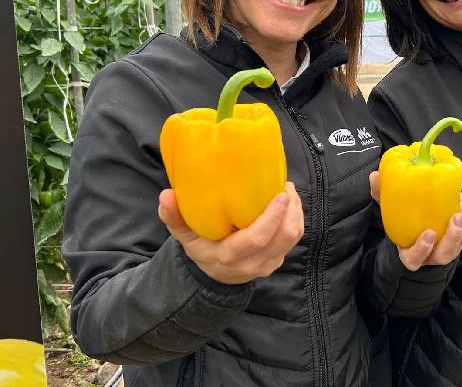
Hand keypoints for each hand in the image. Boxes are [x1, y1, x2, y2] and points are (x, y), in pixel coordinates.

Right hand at [158, 182, 303, 283]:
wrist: (215, 276)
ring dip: (296, 211)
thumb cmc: (201, 248)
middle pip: (283, 238)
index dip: (272, 217)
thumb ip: (174, 217)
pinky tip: (289, 202)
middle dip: (290, 209)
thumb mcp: (185, 236)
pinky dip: (296, 218)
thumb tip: (166, 195)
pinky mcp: (278, 259)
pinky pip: (294, 238)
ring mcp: (268, 264)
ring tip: (288, 190)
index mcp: (229, 256)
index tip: (280, 194)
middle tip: (284, 186)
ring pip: (293, 237)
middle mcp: (252, 263)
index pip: (257, 240)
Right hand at [369, 170, 461, 271]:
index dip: (422, 250)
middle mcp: (429, 256)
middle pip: (443, 256)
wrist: (414, 230)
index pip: (414, 260)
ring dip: (460, 228)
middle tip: (454, 218)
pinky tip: (460, 200)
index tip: (429, 234)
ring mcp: (444, 250)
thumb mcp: (389, 211)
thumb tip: (374, 175)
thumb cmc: (400, 223)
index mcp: (410, 254)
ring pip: (456, 246)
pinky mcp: (454, 240)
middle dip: (452, 239)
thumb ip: (381, 196)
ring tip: (460, 210)